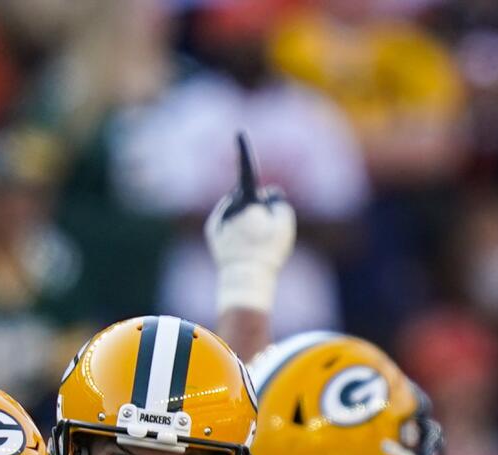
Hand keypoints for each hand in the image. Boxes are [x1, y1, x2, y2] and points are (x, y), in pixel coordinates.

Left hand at [205, 132, 294, 315]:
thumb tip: (268, 194)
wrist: (245, 279)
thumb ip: (279, 202)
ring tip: (252, 242)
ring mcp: (218, 218)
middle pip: (247, 196)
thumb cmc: (268, 252)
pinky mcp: (212, 231)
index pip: (247, 171)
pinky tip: (240, 245)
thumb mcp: (285, 224)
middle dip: (255, 205)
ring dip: (244, 216)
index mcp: (246, 201)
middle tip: (264, 232)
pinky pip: (226, 221)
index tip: (239, 133)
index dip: (244, 151)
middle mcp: (228, 206)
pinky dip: (234, 227)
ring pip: (236, 209)